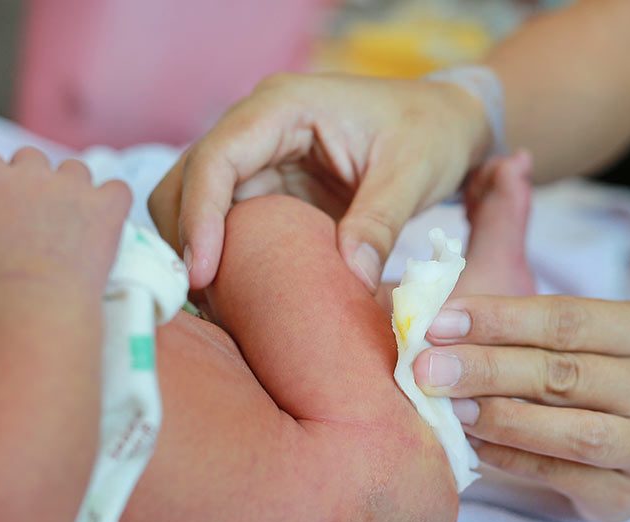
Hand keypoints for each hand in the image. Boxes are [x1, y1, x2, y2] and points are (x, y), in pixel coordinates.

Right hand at [0, 148, 131, 297]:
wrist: (46, 298)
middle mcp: (37, 173)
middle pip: (31, 158)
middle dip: (29, 179)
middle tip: (33, 213)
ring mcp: (76, 186)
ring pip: (74, 170)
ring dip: (71, 187)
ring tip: (68, 220)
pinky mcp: (108, 204)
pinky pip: (117, 187)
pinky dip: (112, 200)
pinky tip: (104, 218)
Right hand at [148, 72, 490, 290]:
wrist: (444, 123)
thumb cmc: (430, 132)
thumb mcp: (413, 174)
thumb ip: (380, 223)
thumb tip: (352, 277)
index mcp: (283, 107)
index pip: (217, 158)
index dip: (200, 216)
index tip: (201, 273)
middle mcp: (256, 128)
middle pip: (186, 181)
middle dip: (185, 240)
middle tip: (201, 302)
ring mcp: (257, 160)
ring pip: (194, 204)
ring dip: (196, 252)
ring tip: (214, 307)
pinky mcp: (267, 190)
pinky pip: (225, 225)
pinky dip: (222, 259)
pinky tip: (234, 297)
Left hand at [413, 295, 629, 521]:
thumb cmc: (603, 377)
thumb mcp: (587, 336)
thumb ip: (526, 324)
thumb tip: (440, 321)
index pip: (567, 318)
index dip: (498, 319)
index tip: (438, 322)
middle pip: (565, 374)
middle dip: (487, 369)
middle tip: (427, 369)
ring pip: (571, 432)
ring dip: (500, 417)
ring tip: (449, 408)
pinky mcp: (627, 497)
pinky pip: (557, 475)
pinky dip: (508, 457)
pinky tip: (471, 443)